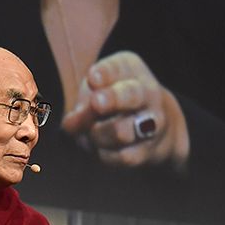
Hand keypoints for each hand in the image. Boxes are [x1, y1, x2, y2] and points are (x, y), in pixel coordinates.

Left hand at [61, 51, 188, 168]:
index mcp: (132, 71)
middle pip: (131, 96)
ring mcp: (152, 125)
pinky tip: (97, 149)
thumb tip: (69, 125)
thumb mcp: (99, 90)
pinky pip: (122, 156)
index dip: (105, 74)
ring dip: (97, 134)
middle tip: (96, 103)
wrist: (155, 127)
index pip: (118, 68)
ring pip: (122, 131)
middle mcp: (148, 95)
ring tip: (88, 134)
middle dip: (112, 99)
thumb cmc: (116, 101)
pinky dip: (104, 154)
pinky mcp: (146, 151)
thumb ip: (83, 102)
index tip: (93, 78)